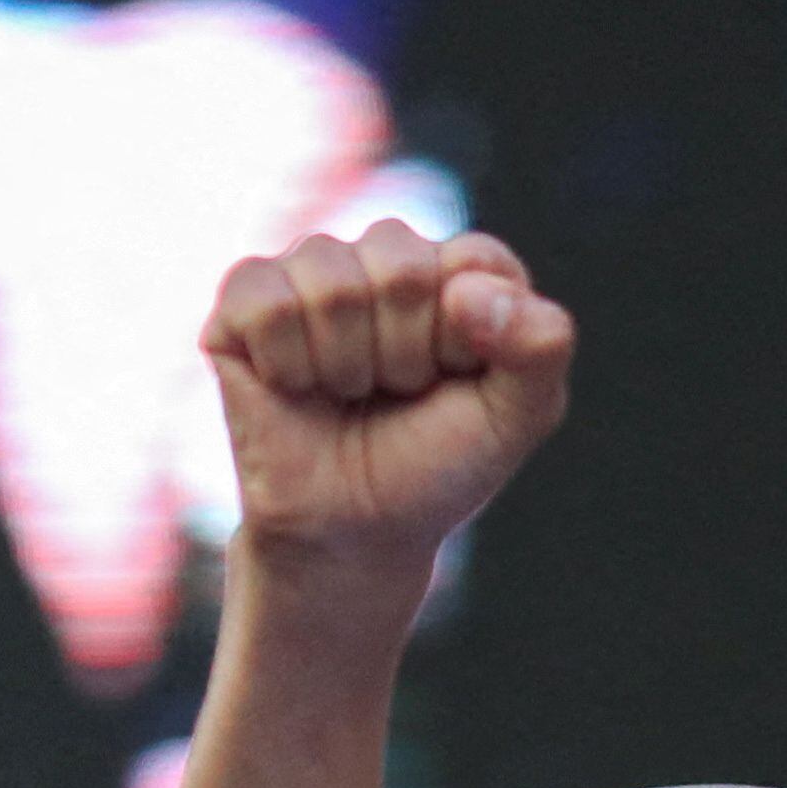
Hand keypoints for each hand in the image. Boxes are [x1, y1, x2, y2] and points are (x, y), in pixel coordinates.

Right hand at [203, 222, 573, 600]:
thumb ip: (542, 345)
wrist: (353, 533)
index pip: (474, 263)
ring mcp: (310, 271)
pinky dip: (287, 361)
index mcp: (456, 269)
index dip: (467, 341)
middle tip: (394, 392)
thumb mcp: (519, 416)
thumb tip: (467, 292)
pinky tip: (294, 386)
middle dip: (406, 353)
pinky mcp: (244, 301)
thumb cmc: (434, 467)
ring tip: (347, 392)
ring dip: (346, 364)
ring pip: (331, 280)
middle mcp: (383, 254)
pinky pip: (266, 298)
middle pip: (400, 266)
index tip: (456, 381)